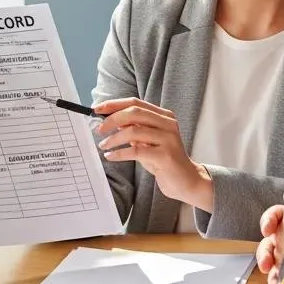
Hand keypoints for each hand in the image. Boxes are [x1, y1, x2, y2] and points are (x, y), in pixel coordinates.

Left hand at [93, 98, 210, 208]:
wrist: (185, 181)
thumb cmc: (164, 160)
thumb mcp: (148, 141)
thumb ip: (135, 129)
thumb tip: (112, 120)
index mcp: (164, 116)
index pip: (136, 103)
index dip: (115, 104)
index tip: (97, 109)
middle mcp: (168, 124)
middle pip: (135, 112)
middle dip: (112, 119)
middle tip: (99, 129)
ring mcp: (168, 139)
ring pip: (134, 131)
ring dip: (114, 138)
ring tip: (104, 145)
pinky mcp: (165, 155)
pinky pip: (136, 151)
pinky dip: (119, 153)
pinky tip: (111, 156)